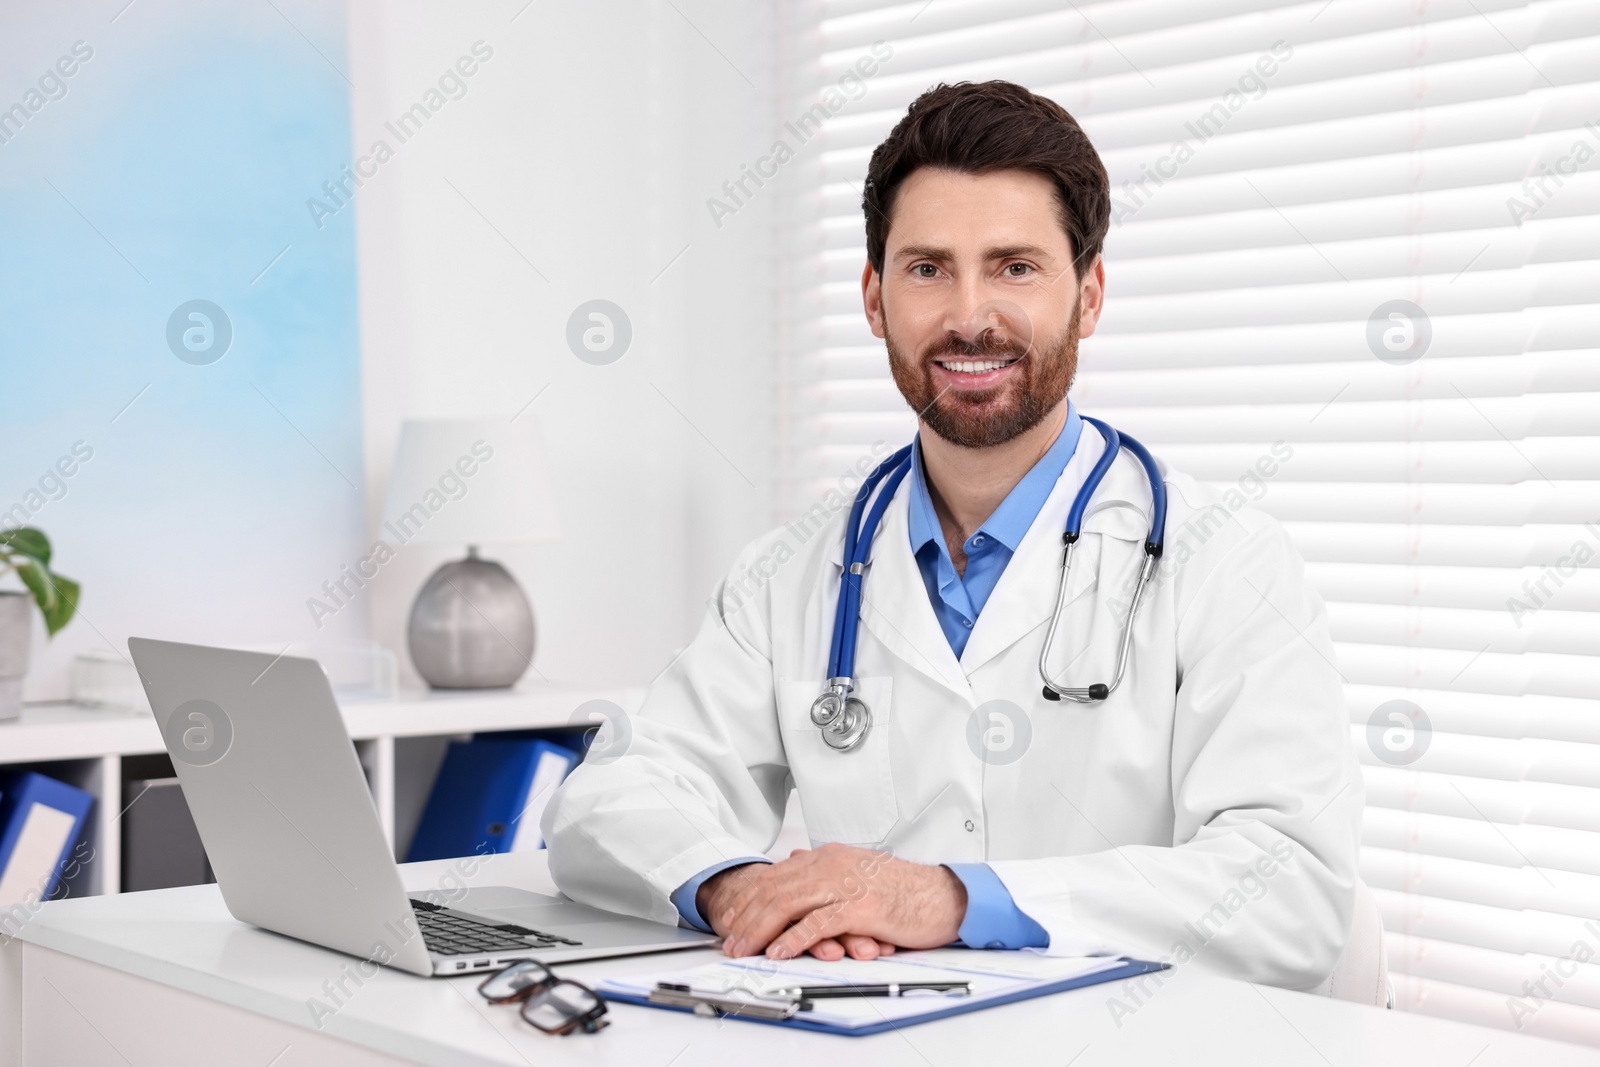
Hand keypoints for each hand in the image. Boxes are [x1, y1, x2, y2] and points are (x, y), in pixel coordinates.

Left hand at [704, 863, 893, 958]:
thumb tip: (792, 863)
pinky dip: (794, 938)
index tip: (732, 921)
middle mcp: (832, 865)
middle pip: (775, 889)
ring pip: (789, 903)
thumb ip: (824, 870)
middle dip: (747, 917)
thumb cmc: (902, 890)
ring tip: (745, 949)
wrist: (942, 896)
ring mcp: (845, 884)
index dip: (749, 899)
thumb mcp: (856, 872)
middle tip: (731, 941)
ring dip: (761, 929)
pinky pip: (818, 923)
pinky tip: (779, 951)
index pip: (776, 876)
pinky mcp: (860, 907)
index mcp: (829, 857)